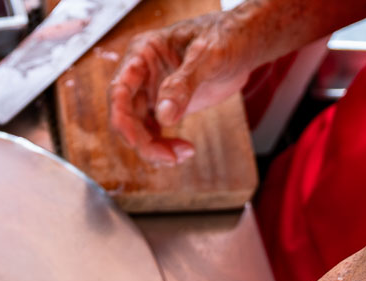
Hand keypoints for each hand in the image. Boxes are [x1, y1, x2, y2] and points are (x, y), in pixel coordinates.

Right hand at [109, 12, 255, 164]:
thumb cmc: (227, 37)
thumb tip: (164, 117)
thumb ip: (184, 84)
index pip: (120, 90)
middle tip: (169, 157)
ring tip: (182, 155)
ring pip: (138, 129)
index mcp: (142, 54)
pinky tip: (182, 151)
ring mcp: (151, 92)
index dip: (123, 119)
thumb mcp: (208, 56)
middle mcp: (140, 75)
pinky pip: (153, 133)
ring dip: (154, 148)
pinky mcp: (164, 107)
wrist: (245, 43)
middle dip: (144, 142)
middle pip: (127, 116)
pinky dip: (164, 146)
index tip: (137, 142)